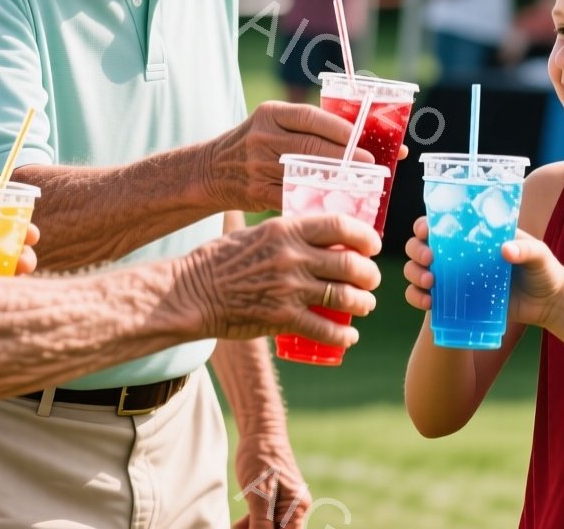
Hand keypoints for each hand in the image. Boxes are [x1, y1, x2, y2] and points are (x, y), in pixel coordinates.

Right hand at [178, 214, 381, 343]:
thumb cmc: (218, 261)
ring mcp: (289, 289)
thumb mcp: (253, 232)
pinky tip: (349, 337)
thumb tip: (310, 232)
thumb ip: (283, 233)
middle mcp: (293, 257)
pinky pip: (325, 330)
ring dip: (363, 303)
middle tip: (371, 279)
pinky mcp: (282, 319)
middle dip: (369, 274)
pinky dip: (343, 336)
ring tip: (365, 305)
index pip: (340, 225)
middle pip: (350, 263)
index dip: (364, 236)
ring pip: (344, 297)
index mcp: (286, 229)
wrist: (191, 292)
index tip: (372, 245)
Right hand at [202, 102, 377, 211]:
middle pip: (313, 146)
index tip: (362, 136)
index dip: (339, 127)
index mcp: (270, 114)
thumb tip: (355, 135)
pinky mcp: (258, 191)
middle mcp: (263, 136)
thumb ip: (303, 127)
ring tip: (362, 183)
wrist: (210, 171)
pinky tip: (337, 203)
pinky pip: (295, 196)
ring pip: (306, 173)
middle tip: (371, 163)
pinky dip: (317, 200)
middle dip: (347, 156)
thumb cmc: (252, 145)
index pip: (310, 116)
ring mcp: (259, 165)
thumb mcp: (269, 124)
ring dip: (338, 180)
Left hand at [234, 431, 308, 527]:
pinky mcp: (270, 501)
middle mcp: (294, 508)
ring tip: (236, 527)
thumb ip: (261, 522)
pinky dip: (249, 524)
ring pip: (267, 527)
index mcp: (297, 507)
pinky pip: (261, 519)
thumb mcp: (259, 493)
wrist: (259, 433)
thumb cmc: (261, 457)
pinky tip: (237, 526)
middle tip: (241, 527)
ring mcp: (282, 505)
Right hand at [402, 218, 563, 327]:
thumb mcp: (539, 254)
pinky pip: (424, 297)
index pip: (441, 224)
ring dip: (414, 273)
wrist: (548, 305)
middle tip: (430, 258)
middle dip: (416, 250)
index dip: (425, 224)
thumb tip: (505, 250)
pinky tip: (428, 303)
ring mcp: (454, 279)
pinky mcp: (454, 301)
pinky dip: (418, 298)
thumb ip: (526, 249)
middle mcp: (458, 255)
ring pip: (416, 270)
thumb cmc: (544, 271)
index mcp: (474, 237)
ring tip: (430, 282)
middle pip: (420, 245)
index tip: (425, 230)